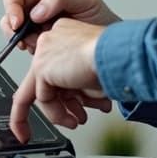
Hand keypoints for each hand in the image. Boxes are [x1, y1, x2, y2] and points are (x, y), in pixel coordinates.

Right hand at [1, 0, 120, 51]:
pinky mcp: (42, 47)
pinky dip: (29, 54)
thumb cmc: (104, 21)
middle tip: (25, 39)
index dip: (13, 8)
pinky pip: (26, 50)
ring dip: (20, 42)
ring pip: (14, 34)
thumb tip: (37, 10)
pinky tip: (41, 55)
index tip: (19, 22)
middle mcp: (39, 10)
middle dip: (12, 28)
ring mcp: (39, 29)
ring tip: (37, 47)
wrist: (112, 48)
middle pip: (10, 15)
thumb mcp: (87, 1)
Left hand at [9, 18, 112, 142]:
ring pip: (44, 90)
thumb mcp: (93, 70)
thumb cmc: (114, 57)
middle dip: (66, 102)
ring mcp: (43, 53)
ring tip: (76, 121)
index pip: (58, 66)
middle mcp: (51, 40)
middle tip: (77, 115)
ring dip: (61, 112)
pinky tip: (70, 120)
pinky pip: (43, 98)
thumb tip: (79, 98)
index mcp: (65, 35)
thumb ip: (80, 80)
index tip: (72, 100)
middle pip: (49, 79)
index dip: (69, 89)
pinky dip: (56, 114)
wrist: (115, 53)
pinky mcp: (41, 68)